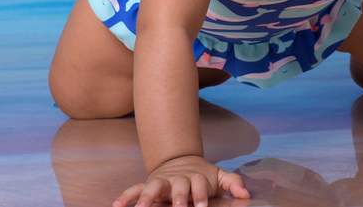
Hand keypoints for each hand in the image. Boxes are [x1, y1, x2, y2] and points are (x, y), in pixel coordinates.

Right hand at [113, 155, 250, 206]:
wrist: (181, 160)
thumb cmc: (202, 175)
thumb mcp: (218, 176)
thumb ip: (233, 182)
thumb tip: (246, 194)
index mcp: (195, 177)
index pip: (199, 184)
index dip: (201, 196)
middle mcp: (177, 179)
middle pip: (177, 185)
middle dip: (178, 197)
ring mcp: (161, 181)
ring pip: (153, 186)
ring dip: (147, 197)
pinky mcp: (149, 185)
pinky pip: (135, 189)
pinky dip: (126, 196)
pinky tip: (116, 206)